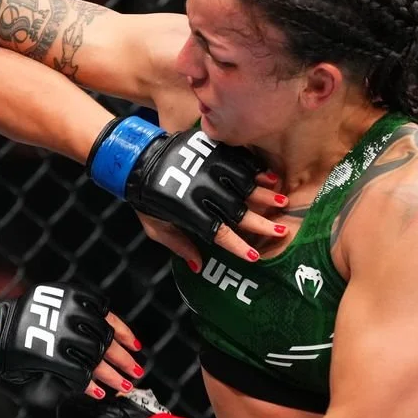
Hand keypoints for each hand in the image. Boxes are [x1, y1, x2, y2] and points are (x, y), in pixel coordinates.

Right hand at [0, 283, 142, 397]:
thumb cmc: (22, 321)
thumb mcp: (53, 306)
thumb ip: (79, 317)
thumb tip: (108, 339)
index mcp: (73, 297)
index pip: (109, 316)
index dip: (125, 333)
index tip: (135, 346)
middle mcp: (70, 313)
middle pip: (106, 340)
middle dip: (123, 358)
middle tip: (136, 370)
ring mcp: (61, 335)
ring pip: (97, 359)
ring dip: (113, 375)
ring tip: (124, 385)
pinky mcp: (52, 356)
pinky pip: (79, 373)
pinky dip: (91, 384)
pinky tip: (99, 392)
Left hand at [88, 117, 287, 260]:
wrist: (134, 159)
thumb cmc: (144, 198)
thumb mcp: (154, 227)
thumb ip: (178, 245)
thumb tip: (199, 266)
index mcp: (188, 212)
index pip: (218, 234)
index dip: (237, 246)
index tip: (254, 256)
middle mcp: (201, 191)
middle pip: (237, 210)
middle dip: (261, 223)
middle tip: (281, 231)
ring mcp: (207, 168)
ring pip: (243, 184)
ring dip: (265, 195)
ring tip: (283, 203)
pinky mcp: (208, 151)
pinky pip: (237, 160)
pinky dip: (255, 169)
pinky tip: (270, 177)